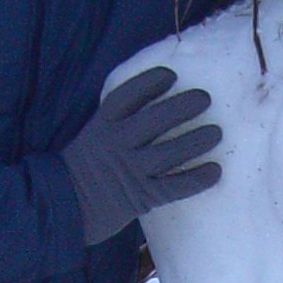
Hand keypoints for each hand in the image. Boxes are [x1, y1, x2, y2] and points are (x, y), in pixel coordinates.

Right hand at [60, 65, 221, 246]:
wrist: (64, 208)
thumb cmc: (85, 169)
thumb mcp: (93, 136)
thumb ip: (116, 123)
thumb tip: (152, 106)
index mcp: (101, 125)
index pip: (127, 97)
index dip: (150, 83)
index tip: (171, 75)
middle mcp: (116, 144)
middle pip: (155, 120)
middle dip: (183, 106)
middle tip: (205, 98)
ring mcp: (129, 171)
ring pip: (170, 152)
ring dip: (197, 140)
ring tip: (217, 132)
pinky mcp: (141, 197)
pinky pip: (175, 186)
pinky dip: (197, 179)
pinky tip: (215, 170)